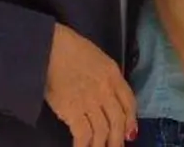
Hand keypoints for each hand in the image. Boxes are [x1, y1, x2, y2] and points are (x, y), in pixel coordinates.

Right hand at [45, 22, 137, 146]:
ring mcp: (90, 101)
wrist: (51, 47)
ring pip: (102, 131)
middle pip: (117, 121)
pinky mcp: (72, 110)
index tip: (130, 134)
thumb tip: (108, 97)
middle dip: (118, 140)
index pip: (129, 102)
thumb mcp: (98, 59)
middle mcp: (106, 90)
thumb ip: (107, 77)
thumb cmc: (71, 50)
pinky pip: (84, 134)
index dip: (131, 120)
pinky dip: (84, 145)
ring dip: (101, 145)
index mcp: (113, 75)